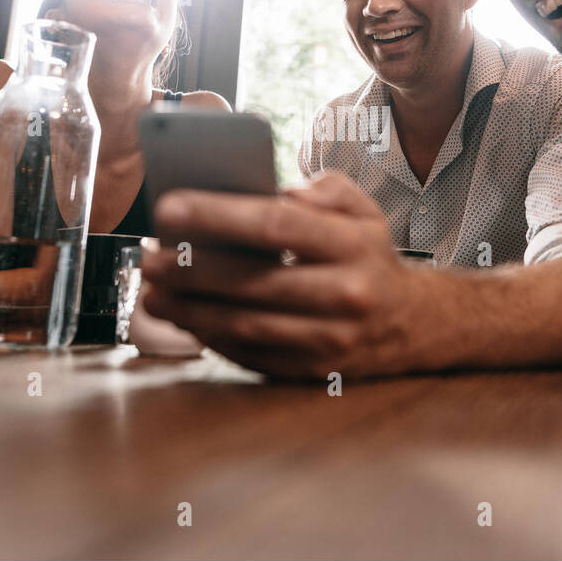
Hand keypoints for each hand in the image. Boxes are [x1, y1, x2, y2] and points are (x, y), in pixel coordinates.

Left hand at [140, 171, 420, 378]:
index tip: (167, 207)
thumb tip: (277, 190)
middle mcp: (345, 294)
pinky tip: (184, 320)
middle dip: (191, 270)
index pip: (276, 224)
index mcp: (352, 245)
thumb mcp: (363, 209)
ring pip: (247, 326)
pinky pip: (252, 356)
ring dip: (190, 311)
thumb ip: (325, 188)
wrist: (413, 325)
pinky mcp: (313, 372)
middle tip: (148, 257)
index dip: (217, 215)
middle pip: (253, 281)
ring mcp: (330, 340)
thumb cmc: (369, 256)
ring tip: (152, 293)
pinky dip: (212, 339)